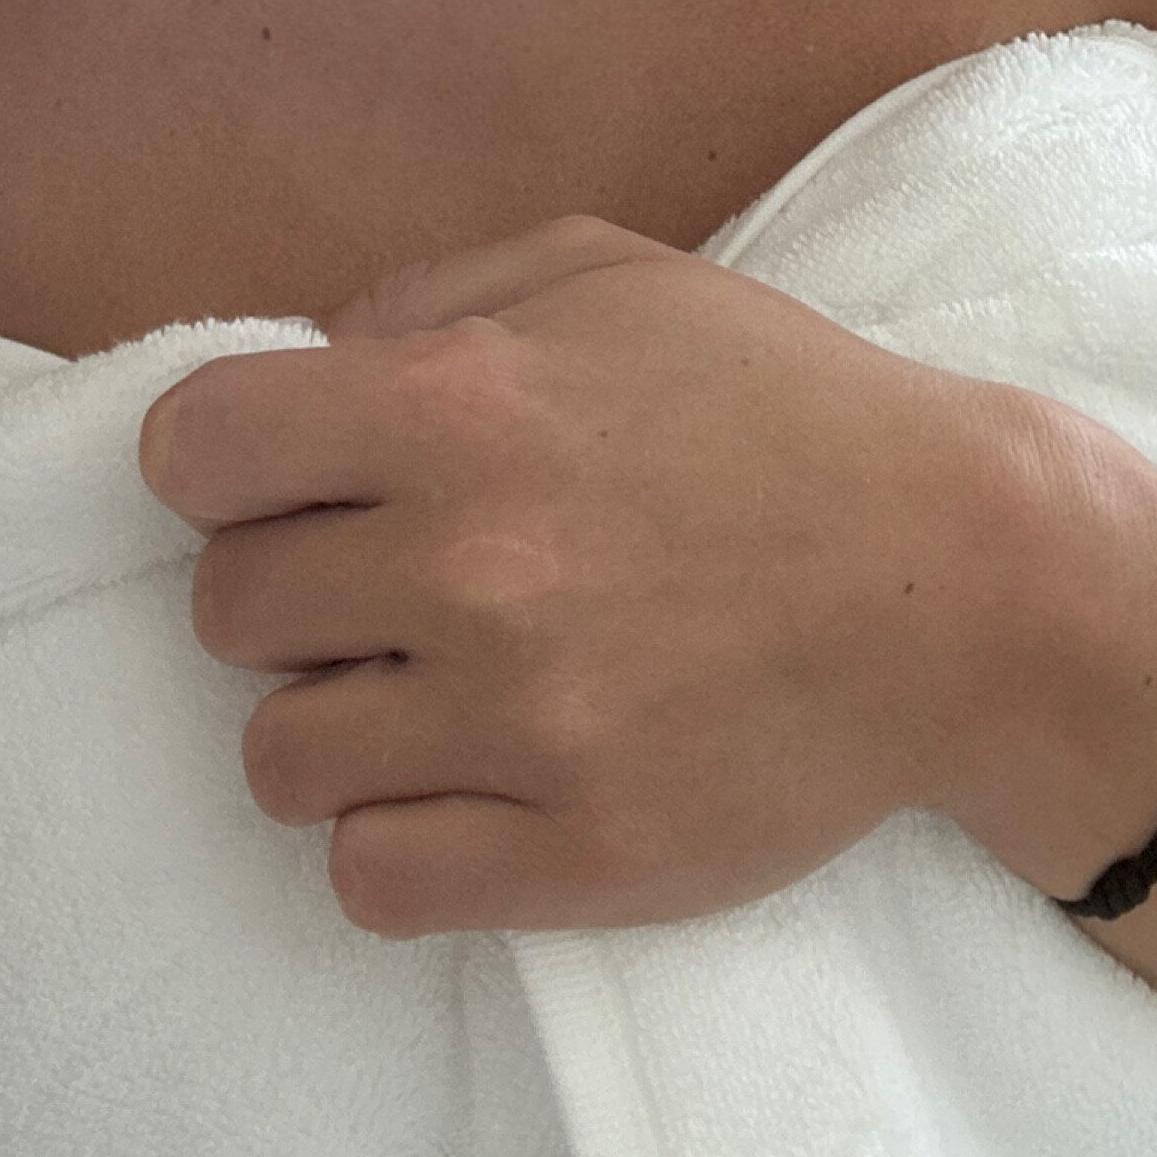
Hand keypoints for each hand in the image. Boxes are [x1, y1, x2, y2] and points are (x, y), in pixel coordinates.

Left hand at [136, 214, 1052, 937]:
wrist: (963, 581)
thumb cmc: (778, 407)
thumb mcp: (608, 276)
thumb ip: (429, 298)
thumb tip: (296, 367)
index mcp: (463, 402)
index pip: (193, 452)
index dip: (221, 465)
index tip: (280, 481)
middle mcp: (474, 563)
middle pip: (227, 614)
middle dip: (286, 593)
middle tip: (385, 582)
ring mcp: (527, 724)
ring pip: (278, 762)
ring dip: (332, 722)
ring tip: (424, 687)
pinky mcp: (581, 857)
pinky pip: (371, 879)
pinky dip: (396, 835)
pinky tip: (466, 778)